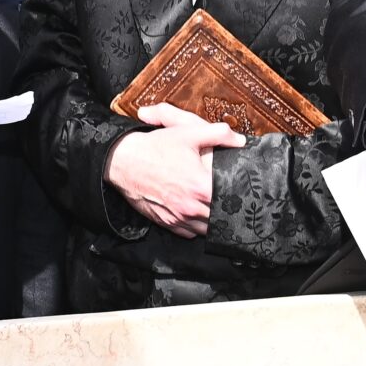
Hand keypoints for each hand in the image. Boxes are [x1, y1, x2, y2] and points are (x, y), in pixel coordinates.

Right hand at [105, 104, 243, 236]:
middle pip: (220, 217)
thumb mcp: (188, 132)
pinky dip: (194, 226)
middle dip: (225, 209)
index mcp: (201, 186)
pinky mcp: (167, 222)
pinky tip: (195, 213)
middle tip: (228, 200)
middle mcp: (191, 207)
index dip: (237, 194)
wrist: (124, 161)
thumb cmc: (156, 147)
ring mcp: (178, 217)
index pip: (230, 199)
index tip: (239, 190)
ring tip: (213, 208)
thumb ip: (219, 134)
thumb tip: (241, 141)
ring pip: (206, 229)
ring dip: (211, 220)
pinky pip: (189, 233)